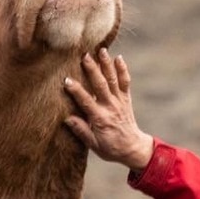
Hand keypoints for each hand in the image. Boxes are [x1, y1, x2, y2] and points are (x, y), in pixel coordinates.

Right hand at [64, 49, 155, 170]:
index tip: (67, 80)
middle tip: (84, 56)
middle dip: (93, 70)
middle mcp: (110, 107)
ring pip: (113, 80)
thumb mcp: (93, 145)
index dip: (76, 91)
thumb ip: (81, 131)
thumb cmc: (110, 148)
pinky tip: (118, 57)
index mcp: (100, 119)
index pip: (86, 101)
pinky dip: (123, 69)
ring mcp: (119, 102)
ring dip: (107, 65)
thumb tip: (67, 118)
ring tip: (101, 50)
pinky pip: (125, 82)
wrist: (132, 148)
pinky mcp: (126, 99)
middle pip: (101, 85)